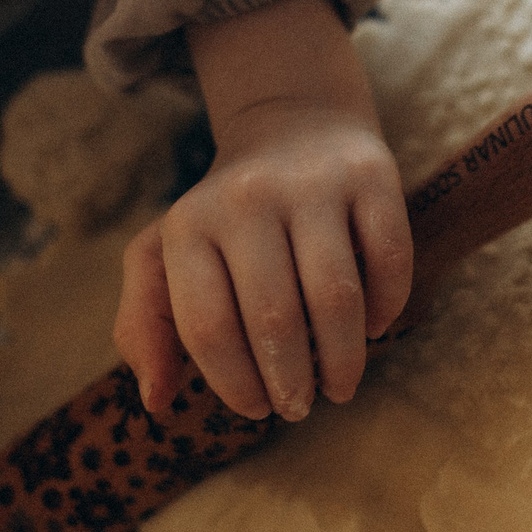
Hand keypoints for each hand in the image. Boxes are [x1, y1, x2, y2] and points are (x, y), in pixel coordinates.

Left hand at [114, 0, 410, 421]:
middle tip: (299, 408)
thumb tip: (156, 401)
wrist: (293, 123)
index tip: (256, 408)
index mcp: (188, 224)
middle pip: (273, 319)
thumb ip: (143, 324)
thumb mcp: (165, 256)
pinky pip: (388, 259)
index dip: (234, 383)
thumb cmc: (225, 216)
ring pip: (335, 298)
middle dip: (289, 383)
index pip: (207, 327)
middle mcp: (246, 198)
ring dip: (341, 361)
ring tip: (338, 387)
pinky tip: (375, 327)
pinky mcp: (370, 174)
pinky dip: (387, 306)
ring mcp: (312, 183)